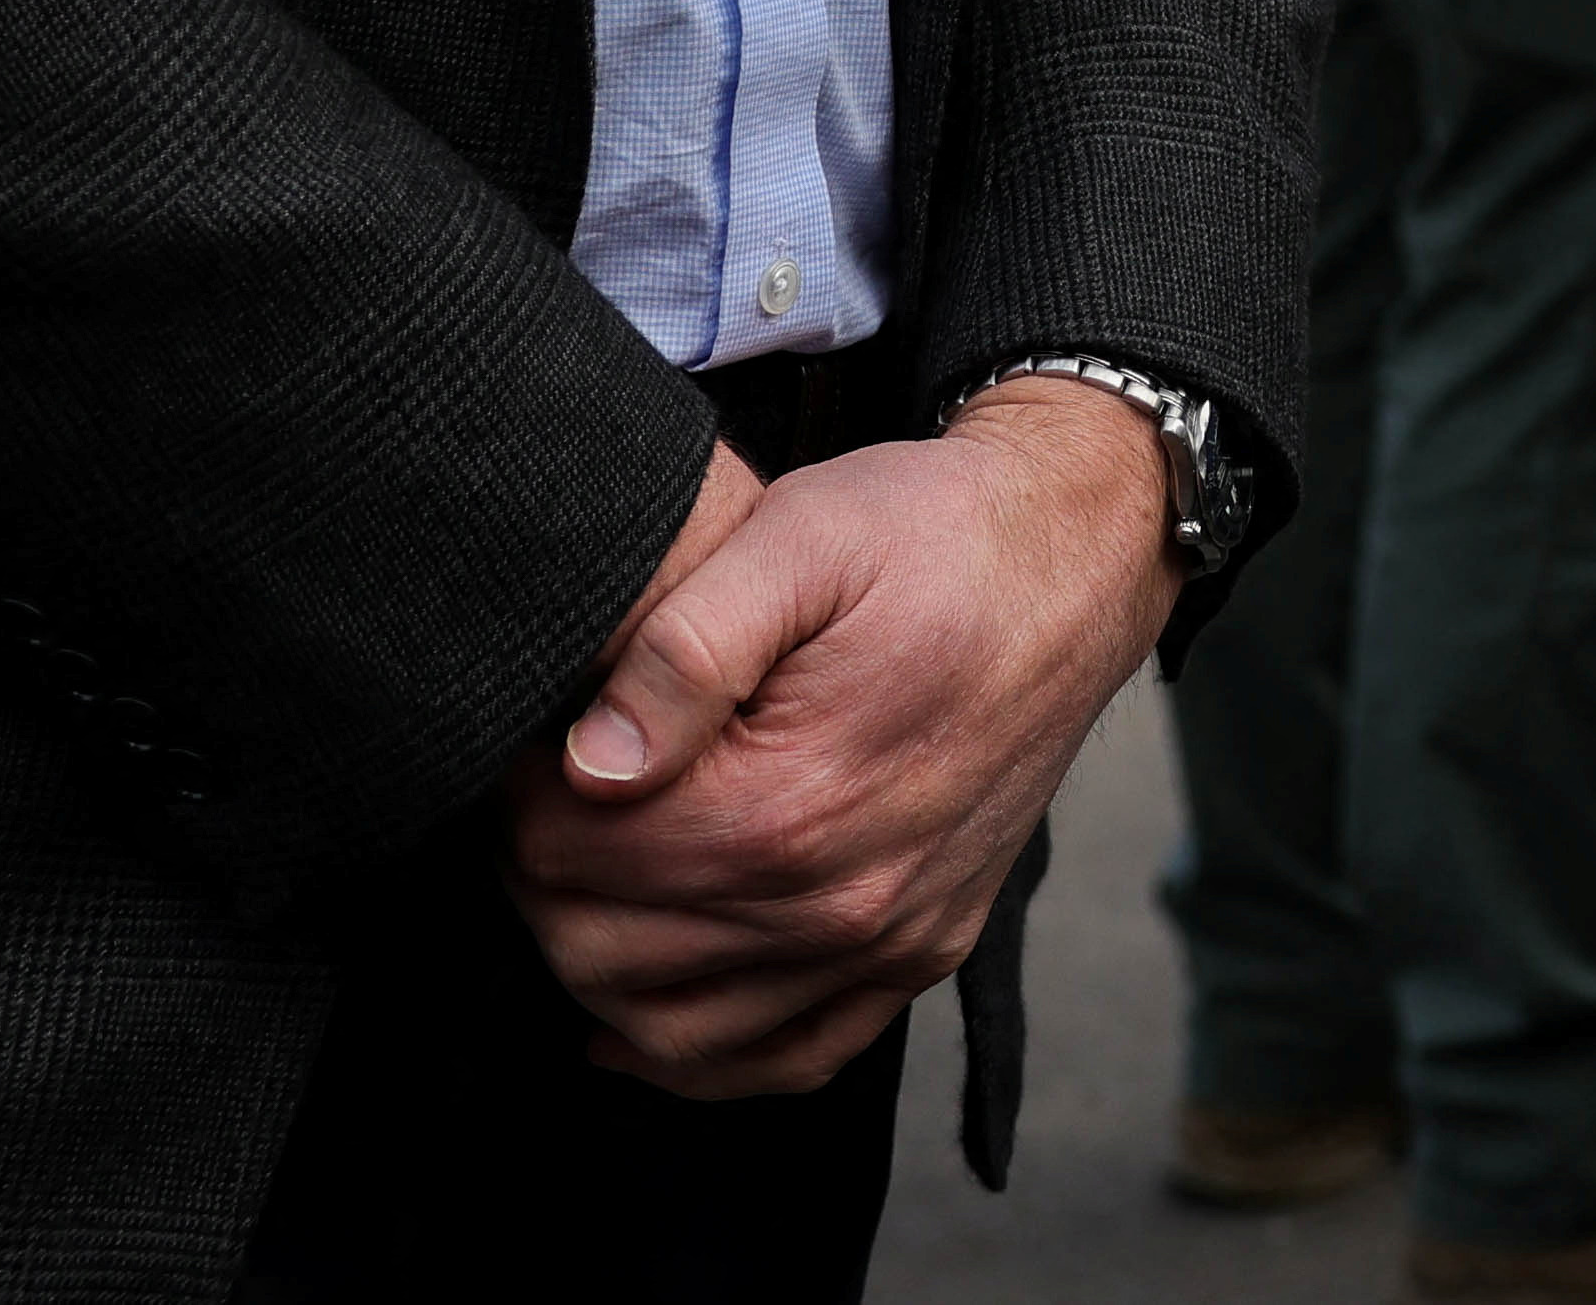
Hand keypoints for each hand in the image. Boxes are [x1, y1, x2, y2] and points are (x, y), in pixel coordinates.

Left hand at [503, 381, 1177, 1094]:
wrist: (1076, 555)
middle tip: (544, 797)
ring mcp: (886, 939)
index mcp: (788, 802)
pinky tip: (644, 1011)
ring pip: (672, 1032)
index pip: (570, 854)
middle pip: (601, 952)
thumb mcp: (799, 537)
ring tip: (583, 881)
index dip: (519, 795)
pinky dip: (702, 1058)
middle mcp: (838, 900)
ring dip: (597, 968)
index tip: (531, 736)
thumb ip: (681, 648)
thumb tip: (588, 764)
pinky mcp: (921, 950)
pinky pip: (788, 1060)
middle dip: (540, 880)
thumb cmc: (930, 534)